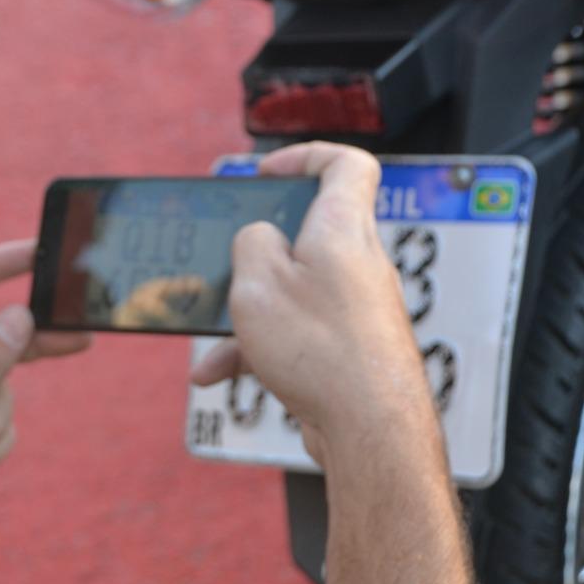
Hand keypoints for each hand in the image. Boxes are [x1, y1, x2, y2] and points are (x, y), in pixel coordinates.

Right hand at [190, 142, 433, 468]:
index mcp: (342, 228)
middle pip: (308, 232)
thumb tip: (258, 238)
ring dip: (249, 311)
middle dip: (257, 248)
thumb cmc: (321, 350)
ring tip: (214, 339)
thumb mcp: (257, 282)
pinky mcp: (350, 346)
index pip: (346, 165)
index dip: (306, 156)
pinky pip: (296, 332)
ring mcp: (357, 307)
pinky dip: (258, 347)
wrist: (369, 427)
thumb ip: (250, 242)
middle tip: (227, 256)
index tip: (267, 173)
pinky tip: (220, 372)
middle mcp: (358, 262)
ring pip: (294, 290)